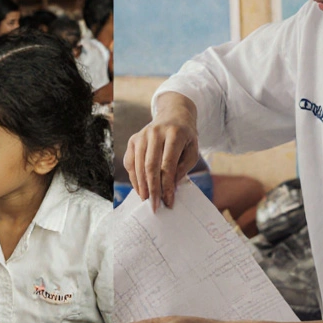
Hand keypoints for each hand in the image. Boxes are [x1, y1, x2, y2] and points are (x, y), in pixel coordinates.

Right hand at [123, 93, 198, 209]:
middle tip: (154, 206)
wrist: (173, 115)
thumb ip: (182, 168)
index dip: (167, 185)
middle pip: (150, 166)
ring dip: (141, 186)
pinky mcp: (133, 140)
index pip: (168, 165)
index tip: (169, 202)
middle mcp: (155, 132)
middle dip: (152, 189)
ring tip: (146, 200)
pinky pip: (130, 163)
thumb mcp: (192, 151)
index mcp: (174, 134)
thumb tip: (170, 187)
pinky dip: (134, 178)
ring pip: (138, 166)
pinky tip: (140, 189)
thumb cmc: (185, 138)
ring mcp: (141, 135)